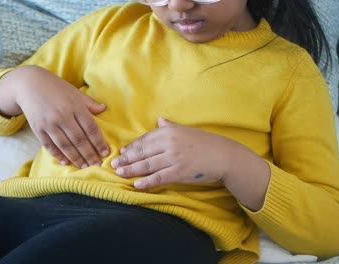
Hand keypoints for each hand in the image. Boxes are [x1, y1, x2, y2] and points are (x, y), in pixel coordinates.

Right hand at [0, 66, 109, 167]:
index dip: (99, 142)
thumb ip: (89, 103)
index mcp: (75, 106)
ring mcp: (49, 123)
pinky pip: (50, 145)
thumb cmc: (56, 88)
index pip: (91, 128)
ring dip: (76, 158)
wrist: (28, 84)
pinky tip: (66, 162)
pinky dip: (58, 155)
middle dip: (89, 154)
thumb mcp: (74, 92)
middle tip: (97, 165)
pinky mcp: (38, 129)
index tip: (105, 153)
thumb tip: (103, 109)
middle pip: (79, 140)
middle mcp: (63, 116)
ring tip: (84, 167)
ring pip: (65, 145)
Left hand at [111, 117, 233, 188]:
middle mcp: (169, 143)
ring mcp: (174, 158)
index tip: (121, 152)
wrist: (225, 155)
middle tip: (113, 164)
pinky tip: (136, 184)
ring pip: (147, 165)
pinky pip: (159, 177)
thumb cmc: (205, 143)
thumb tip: (160, 120)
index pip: (145, 140)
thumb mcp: (186, 130)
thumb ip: (171, 126)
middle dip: (126, 159)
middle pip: (142, 152)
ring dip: (131, 169)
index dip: (131, 147)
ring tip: (119, 173)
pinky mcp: (180, 172)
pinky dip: (146, 181)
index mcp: (169, 131)